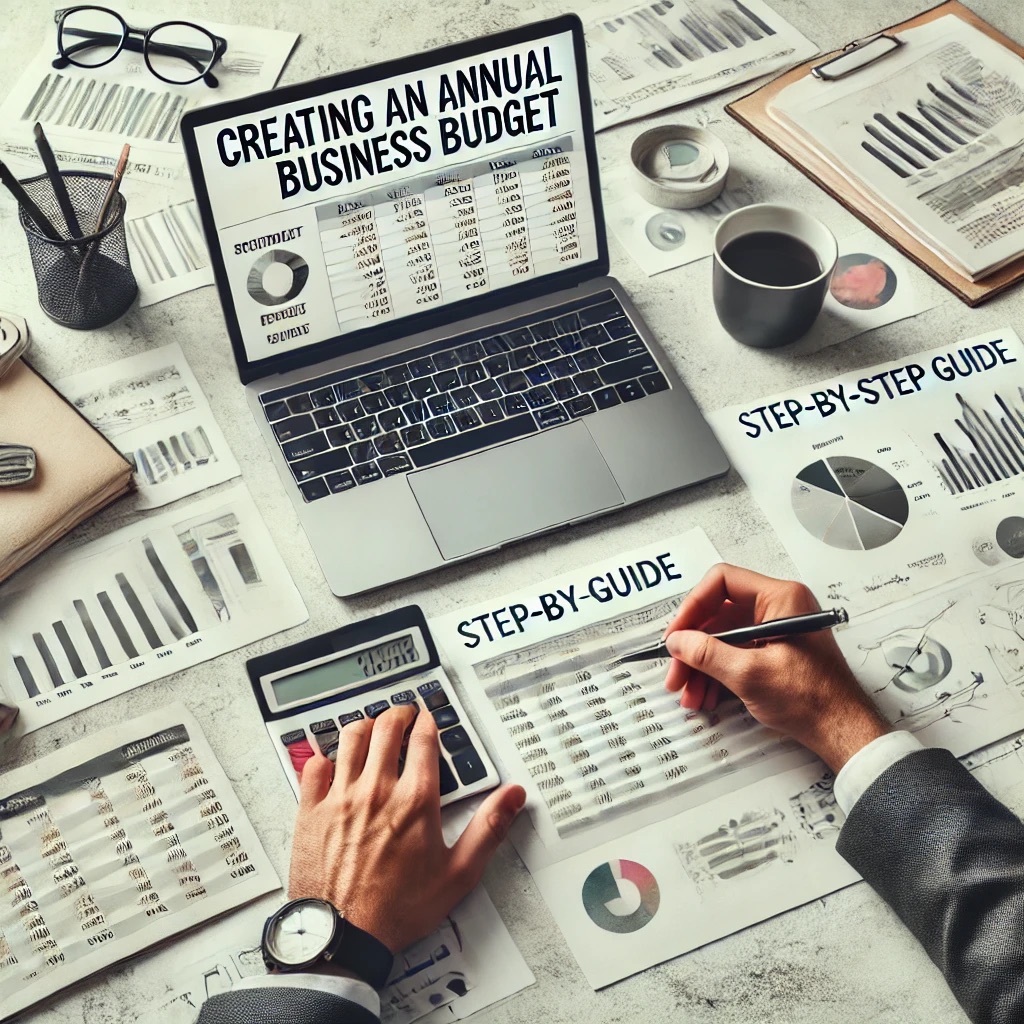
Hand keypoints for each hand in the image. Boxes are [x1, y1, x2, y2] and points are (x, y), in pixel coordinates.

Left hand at [288, 705, 524, 954]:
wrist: (343, 936)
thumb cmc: (398, 910)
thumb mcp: (458, 874)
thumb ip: (488, 829)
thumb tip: (512, 797)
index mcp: (414, 801)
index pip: (423, 740)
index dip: (428, 722)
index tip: (429, 718)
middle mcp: (376, 790)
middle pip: (386, 729)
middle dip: (398, 714)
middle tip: (403, 714)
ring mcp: (340, 798)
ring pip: (350, 739)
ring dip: (364, 725)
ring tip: (371, 726)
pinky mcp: (311, 812)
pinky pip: (314, 768)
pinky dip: (325, 758)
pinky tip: (331, 762)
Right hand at [662, 563, 889, 771]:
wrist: (842, 732)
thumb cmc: (814, 700)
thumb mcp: (749, 675)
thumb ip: (707, 654)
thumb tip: (678, 641)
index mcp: (781, 599)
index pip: (722, 582)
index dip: (693, 606)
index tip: (678, 633)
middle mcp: (779, 608)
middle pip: (719, 614)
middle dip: (693, 646)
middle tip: (677, 670)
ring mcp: (776, 631)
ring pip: (724, 638)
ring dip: (701, 665)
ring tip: (689, 692)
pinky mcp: (774, 652)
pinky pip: (735, 653)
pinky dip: (717, 673)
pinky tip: (707, 695)